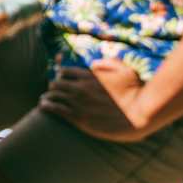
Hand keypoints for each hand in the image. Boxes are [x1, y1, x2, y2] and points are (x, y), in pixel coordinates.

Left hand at [38, 59, 156, 141]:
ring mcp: (79, 103)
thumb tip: (95, 63)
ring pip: (54, 96)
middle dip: (54, 85)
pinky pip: (56, 110)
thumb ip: (108, 63)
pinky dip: (48, 107)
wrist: (139, 115)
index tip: (60, 78)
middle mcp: (81, 88)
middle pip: (57, 83)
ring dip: (48, 96)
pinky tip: (43, 107)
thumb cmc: (135, 92)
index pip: (65, 71)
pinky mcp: (79, 119)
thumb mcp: (125, 70)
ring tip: (44, 100)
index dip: (61, 74)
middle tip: (51, 90)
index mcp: (90, 76)